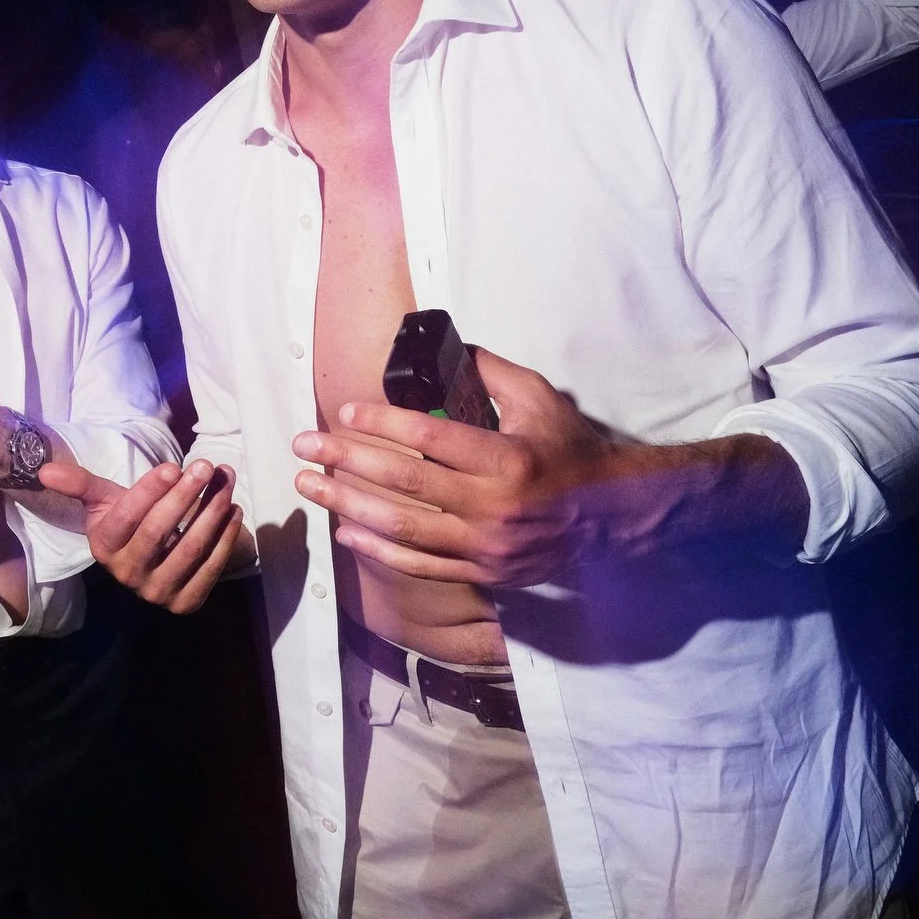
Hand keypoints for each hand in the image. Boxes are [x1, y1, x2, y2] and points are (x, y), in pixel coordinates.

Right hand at [41, 458, 242, 613]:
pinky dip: (226, 537)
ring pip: (190, 548)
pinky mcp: (186, 602)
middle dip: (185, 496)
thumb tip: (45, 469)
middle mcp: (127, 575)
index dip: (150, 492)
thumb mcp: (105, 500)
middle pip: (158, 533)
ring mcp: (157, 593)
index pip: (126, 519)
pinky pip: (211, 568)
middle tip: (206, 466)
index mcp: (104, 547)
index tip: (173, 467)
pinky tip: (233, 510)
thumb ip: (80, 483)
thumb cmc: (131, 520)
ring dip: (212, 511)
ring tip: (225, 481)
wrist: (158, 557)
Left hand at [292, 349, 629, 587]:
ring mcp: (486, 546)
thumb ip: (493, 373)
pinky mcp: (484, 572)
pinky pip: (421, 565)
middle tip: (305, 446)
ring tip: (309, 486)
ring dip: (349, 506)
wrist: (614, 517)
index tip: (345, 411)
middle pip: (405, 484)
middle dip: (346, 462)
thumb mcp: (541, 400)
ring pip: (404, 528)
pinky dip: (379, 549)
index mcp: (508, 460)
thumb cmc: (573, 451)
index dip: (384, 423)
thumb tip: (449, 346)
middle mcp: (494, 507)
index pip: (431, 439)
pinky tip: (347, 530)